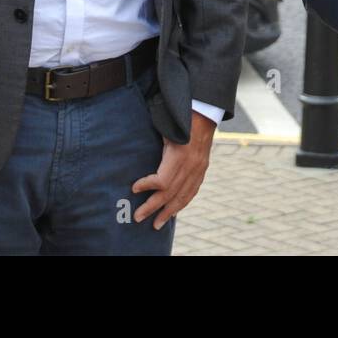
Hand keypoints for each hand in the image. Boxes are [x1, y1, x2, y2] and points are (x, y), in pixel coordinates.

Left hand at [132, 110, 215, 229]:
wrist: (204, 112)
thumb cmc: (179, 118)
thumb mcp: (165, 128)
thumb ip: (154, 146)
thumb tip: (134, 153)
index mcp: (180, 155)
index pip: (162, 180)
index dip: (147, 186)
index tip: (134, 188)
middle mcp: (191, 165)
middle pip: (170, 193)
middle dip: (152, 207)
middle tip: (137, 217)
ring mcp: (198, 169)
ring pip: (182, 197)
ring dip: (167, 212)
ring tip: (156, 224)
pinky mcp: (202, 170)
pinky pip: (192, 191)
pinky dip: (181, 203)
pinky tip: (173, 212)